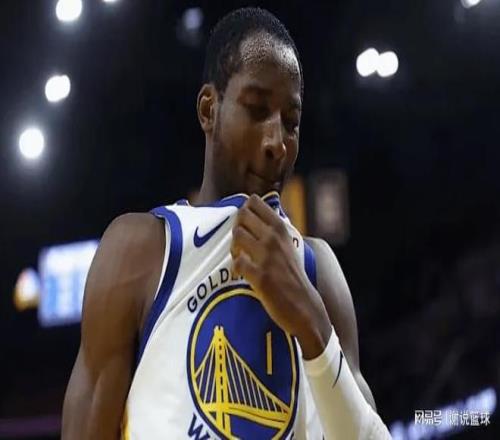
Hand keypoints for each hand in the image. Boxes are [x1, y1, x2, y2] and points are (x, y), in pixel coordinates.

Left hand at [230, 195, 330, 357]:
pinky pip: (237, 262)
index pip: (255, 202)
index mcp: (281, 229)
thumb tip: (254, 214)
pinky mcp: (261, 277)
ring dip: (233, 246)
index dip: (244, 210)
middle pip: (242, 215)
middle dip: (236, 227)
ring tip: (239, 257)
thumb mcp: (289, 246)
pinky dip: (235, 267)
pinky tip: (240, 274)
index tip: (244, 224)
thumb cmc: (293, 276)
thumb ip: (274, 231)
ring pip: (237, 235)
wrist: (305, 306)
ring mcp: (267, 257)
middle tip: (240, 242)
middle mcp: (274, 239)